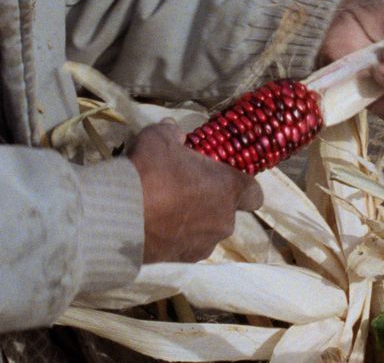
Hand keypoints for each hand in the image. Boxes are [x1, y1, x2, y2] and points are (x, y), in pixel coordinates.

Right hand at [128, 119, 262, 262]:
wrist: (120, 216)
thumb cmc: (151, 172)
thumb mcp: (159, 138)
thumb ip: (172, 133)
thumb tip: (173, 131)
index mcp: (228, 189)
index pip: (254, 193)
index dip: (242, 187)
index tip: (224, 180)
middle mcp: (224, 221)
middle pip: (225, 212)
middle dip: (209, 203)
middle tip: (181, 191)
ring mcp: (203, 245)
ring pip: (205, 232)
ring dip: (191, 223)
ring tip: (162, 211)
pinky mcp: (181, 261)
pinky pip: (184, 247)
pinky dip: (173, 239)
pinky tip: (151, 228)